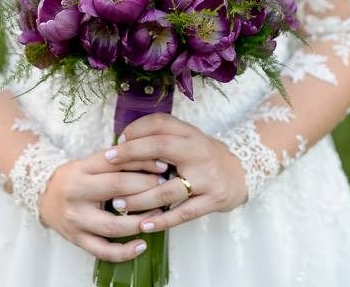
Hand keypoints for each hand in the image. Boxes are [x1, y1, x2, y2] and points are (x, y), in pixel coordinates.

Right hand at [38, 148, 166, 261]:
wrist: (43, 196)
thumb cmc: (74, 177)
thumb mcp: (89, 162)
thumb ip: (115, 162)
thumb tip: (152, 160)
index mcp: (81, 168)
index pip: (115, 162)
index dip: (142, 162)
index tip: (162, 165)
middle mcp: (76, 192)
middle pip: (116, 188)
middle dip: (145, 188)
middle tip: (164, 187)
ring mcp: (75, 218)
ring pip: (112, 224)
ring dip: (139, 221)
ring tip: (158, 215)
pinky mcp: (76, 239)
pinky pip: (102, 250)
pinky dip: (123, 252)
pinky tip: (141, 245)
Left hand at [102, 113, 247, 233]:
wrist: (240, 173)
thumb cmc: (203, 156)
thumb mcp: (187, 138)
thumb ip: (161, 135)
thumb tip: (124, 139)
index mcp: (190, 133)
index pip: (160, 124)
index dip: (135, 131)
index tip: (115, 145)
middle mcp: (198, 151)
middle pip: (161, 147)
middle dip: (131, 156)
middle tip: (108, 165)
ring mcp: (206, 177)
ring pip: (167, 189)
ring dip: (140, 198)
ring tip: (118, 205)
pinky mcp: (213, 200)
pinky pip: (183, 213)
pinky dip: (162, 220)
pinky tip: (143, 225)